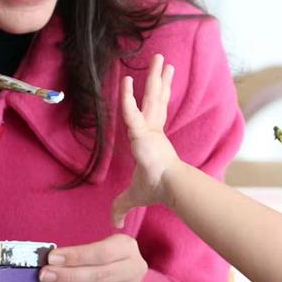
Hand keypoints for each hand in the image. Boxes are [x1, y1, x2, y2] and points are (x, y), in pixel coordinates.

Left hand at [39, 233, 148, 281]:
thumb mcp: (93, 250)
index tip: (52, 258)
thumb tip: (49, 263)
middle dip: (68, 277)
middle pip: (99, 275)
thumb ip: (75, 255)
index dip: (76, 256)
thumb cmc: (100, 262)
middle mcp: (134, 270)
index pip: (102, 253)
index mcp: (127, 248)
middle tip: (44, 277)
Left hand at [111, 54, 178, 227]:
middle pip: (158, 97)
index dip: (160, 95)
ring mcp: (151, 127)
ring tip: (160, 57)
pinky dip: (126, 97)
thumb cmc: (155, 188)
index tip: (164, 81)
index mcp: (154, 138)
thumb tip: (114, 223)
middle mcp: (155, 129)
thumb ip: (122, 205)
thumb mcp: (133, 196)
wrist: (168, 187)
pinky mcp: (144, 130)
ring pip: (152, 96)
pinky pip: (131, 110)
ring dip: (155, 77)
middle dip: (161, 79)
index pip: (156, 111)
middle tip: (164, 62)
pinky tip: (125, 81)